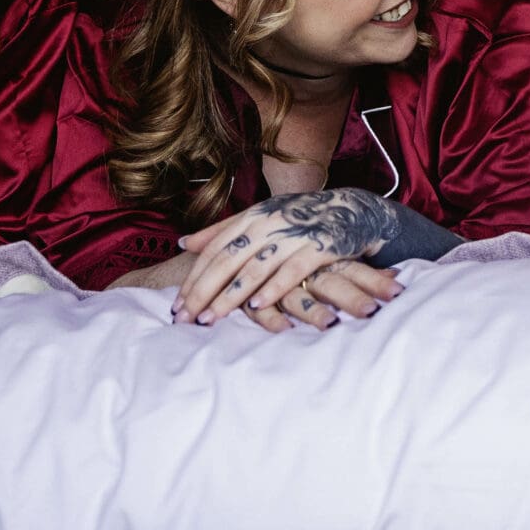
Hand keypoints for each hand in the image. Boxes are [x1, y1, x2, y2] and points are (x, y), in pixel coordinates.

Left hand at [172, 190, 405, 329]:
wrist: (352, 211)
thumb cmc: (301, 219)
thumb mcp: (261, 217)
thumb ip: (223, 230)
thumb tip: (183, 242)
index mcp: (252, 216)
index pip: (214, 250)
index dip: (193, 278)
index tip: (177, 305)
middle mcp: (269, 223)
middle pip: (227, 260)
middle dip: (203, 291)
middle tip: (185, 318)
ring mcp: (294, 234)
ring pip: (254, 268)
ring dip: (230, 296)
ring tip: (210, 319)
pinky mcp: (320, 246)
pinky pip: (292, 271)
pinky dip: (273, 289)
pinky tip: (256, 307)